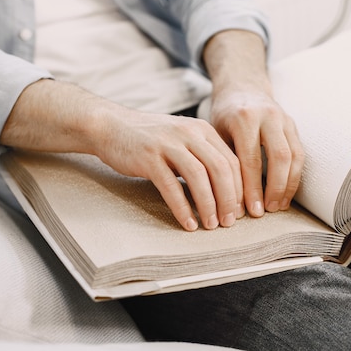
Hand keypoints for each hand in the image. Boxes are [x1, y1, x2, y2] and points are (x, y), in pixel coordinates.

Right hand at [95, 109, 243, 230]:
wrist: (110, 126)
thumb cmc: (150, 140)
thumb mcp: (183, 141)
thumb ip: (204, 158)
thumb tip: (228, 192)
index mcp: (203, 130)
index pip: (232, 161)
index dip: (240, 189)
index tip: (240, 211)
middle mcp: (189, 134)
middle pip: (221, 168)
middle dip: (229, 199)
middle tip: (229, 222)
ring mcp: (168, 144)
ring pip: (199, 177)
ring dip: (209, 204)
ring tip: (211, 225)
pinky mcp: (149, 158)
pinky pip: (171, 186)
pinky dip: (182, 207)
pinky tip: (188, 223)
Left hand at [209, 87, 304, 216]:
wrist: (243, 87)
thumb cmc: (225, 114)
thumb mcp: (217, 133)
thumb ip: (226, 160)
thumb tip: (229, 200)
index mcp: (244, 118)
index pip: (251, 159)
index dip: (252, 188)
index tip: (250, 210)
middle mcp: (268, 116)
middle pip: (279, 158)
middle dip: (275, 188)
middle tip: (267, 211)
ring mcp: (284, 119)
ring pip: (295, 157)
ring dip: (289, 185)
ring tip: (279, 206)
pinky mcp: (294, 125)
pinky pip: (300, 154)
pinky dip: (295, 176)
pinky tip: (286, 193)